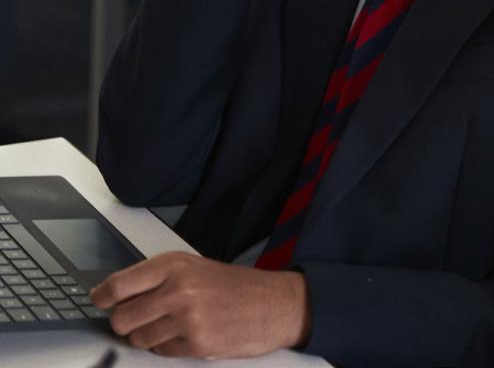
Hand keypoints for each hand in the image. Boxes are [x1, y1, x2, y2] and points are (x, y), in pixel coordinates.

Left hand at [91, 251, 309, 357]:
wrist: (271, 303)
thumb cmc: (232, 286)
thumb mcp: (194, 268)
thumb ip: (157, 279)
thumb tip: (117, 297)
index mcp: (175, 264)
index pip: (119, 284)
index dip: (102, 297)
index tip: (99, 301)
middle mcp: (178, 288)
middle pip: (122, 318)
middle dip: (124, 323)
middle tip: (136, 319)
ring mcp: (186, 318)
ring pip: (138, 339)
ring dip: (147, 337)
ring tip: (168, 325)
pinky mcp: (195, 344)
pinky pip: (161, 352)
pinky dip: (167, 347)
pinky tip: (185, 335)